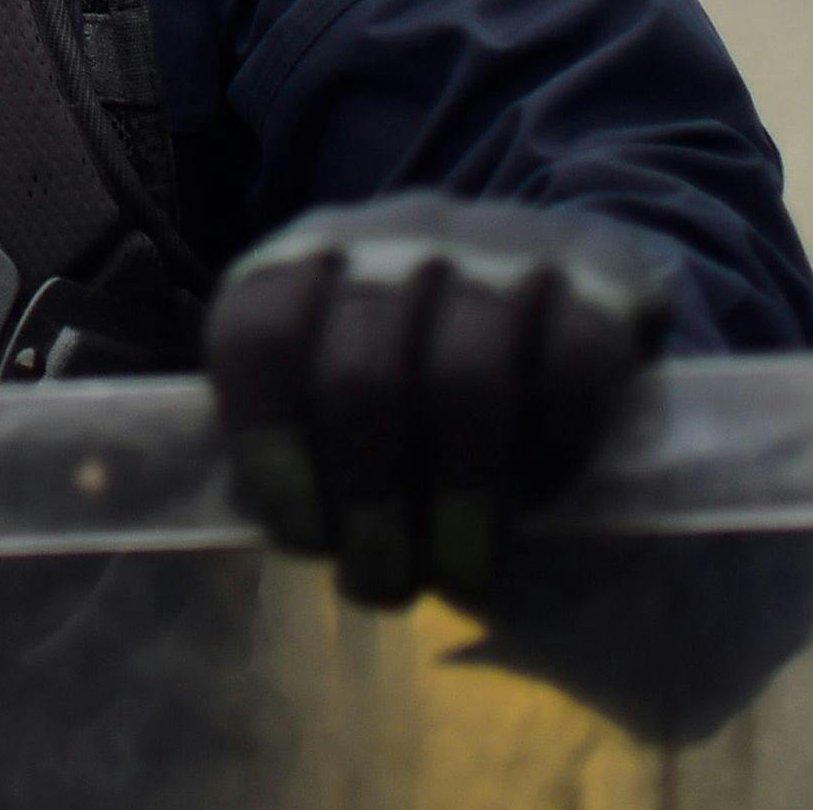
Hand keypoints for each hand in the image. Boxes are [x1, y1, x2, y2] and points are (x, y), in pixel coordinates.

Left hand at [206, 195, 674, 609]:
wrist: (575, 306)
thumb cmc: (430, 386)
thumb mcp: (340, 401)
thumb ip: (288, 444)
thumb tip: (208, 510)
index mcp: (307, 255)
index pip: (256, 332)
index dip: (269, 450)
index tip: (303, 536)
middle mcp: (398, 231)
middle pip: (360, 377)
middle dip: (371, 506)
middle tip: (388, 581)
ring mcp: (503, 241)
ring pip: (467, 378)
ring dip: (459, 502)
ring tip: (462, 570)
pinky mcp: (604, 268)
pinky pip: (574, 367)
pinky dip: (555, 453)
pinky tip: (543, 495)